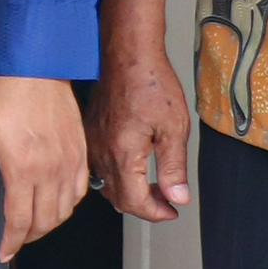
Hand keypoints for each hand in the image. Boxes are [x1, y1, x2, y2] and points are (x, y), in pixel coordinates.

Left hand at [0, 75, 88, 260]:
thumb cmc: (1, 96)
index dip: (11, 243)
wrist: (35, 68)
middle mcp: (50, 170)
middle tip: (15, 240)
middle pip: (44, 221)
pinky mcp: (81, 153)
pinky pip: (81, 191)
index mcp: (21, 169)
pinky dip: (68, 205)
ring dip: (49, 224)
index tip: (3, 253)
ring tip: (32, 225)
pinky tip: (55, 204)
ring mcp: (70, 163)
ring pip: (65, 210)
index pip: (19, 221)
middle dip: (28, 236)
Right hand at [88, 45, 196, 223]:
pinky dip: (116, 177)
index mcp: (123, 153)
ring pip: (106, 184)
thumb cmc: (150, 83)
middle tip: (166, 202)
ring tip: (152, 187)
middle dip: (144, 206)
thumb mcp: (174, 128)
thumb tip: (177, 197)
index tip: (172, 211)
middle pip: (118, 198)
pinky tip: (132, 167)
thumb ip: (174, 167)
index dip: (156, 213)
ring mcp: (93, 142)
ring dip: (129, 192)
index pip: (135, 201)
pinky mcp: (90, 132)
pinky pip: (98, 167)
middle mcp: (102, 152)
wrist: (127, 55)